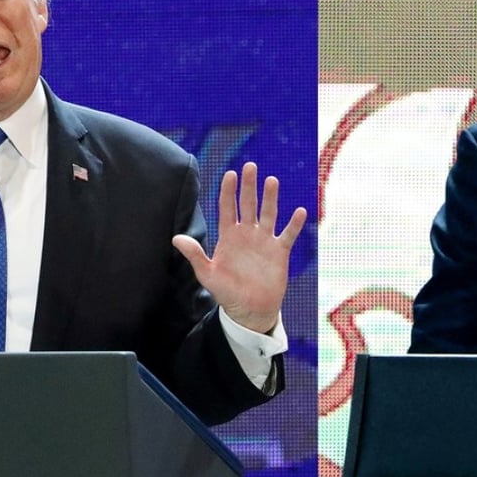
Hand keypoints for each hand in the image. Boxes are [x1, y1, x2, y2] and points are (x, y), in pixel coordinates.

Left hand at [173, 162, 306, 332]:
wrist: (250, 310)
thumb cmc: (227, 293)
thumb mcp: (208, 274)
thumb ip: (194, 255)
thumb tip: (176, 238)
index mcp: (229, 236)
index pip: (227, 208)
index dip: (228, 191)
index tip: (230, 174)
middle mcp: (247, 234)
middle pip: (248, 204)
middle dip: (249, 186)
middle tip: (251, 166)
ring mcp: (264, 241)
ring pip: (269, 213)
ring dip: (270, 198)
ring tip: (272, 181)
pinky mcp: (279, 252)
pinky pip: (288, 234)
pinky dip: (294, 224)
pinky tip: (300, 211)